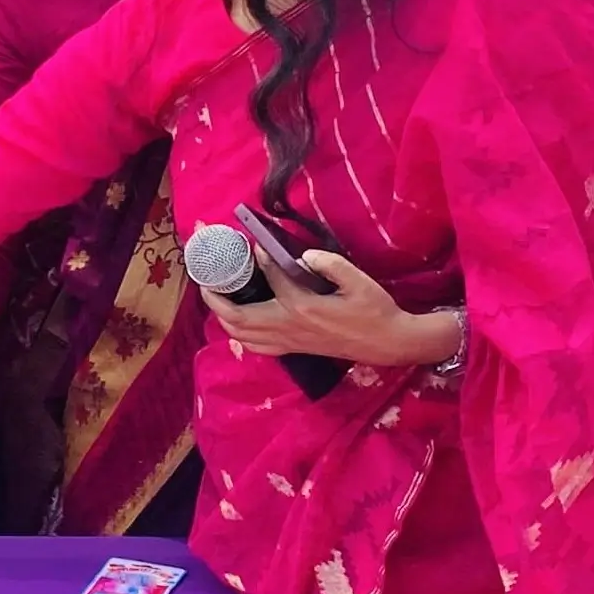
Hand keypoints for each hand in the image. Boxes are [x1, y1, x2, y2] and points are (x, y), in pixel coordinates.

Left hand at [202, 246, 457, 369]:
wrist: (386, 342)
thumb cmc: (374, 310)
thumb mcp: (357, 280)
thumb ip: (330, 264)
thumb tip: (302, 255)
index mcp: (303, 307)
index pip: (270, 278)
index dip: (258, 259)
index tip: (252, 244)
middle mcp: (289, 326)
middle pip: (238, 317)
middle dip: (216, 299)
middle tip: (206, 279)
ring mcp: (290, 341)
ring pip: (242, 335)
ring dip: (223, 317)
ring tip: (216, 298)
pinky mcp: (294, 349)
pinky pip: (257, 347)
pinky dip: (240, 335)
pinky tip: (237, 322)